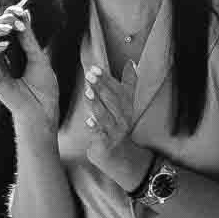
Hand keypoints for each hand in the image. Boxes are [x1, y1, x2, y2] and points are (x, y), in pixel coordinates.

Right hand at [0, 5, 60, 119]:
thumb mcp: (38, 57)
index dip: (10, 16)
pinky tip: (6, 45)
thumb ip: (28, 38)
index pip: (6, 28)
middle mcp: (2, 56)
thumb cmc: (43, 87)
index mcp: (14, 51)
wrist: (42, 110)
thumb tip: (23, 14)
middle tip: (16, 20)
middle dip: (3, 20)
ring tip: (10, 29)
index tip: (20, 10)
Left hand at [80, 64, 147, 187]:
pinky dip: (94, 128)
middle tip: (90, 76)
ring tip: (88, 93)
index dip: (107, 79)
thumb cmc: (118, 124)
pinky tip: (87, 121)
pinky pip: (100, 134)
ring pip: (105, 116)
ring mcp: (114, 130)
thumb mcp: (124, 104)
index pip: (117, 90)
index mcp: (126, 106)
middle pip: (112, 100)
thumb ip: (128, 83)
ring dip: (96, 104)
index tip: (96, 69)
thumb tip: (131, 63)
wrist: (119, 154)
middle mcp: (122, 117)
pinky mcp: (106, 143)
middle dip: (101, 87)